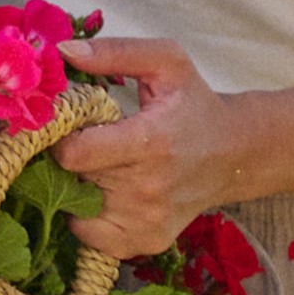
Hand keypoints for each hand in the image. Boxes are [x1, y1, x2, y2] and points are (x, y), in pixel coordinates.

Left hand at [57, 40, 257, 275]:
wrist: (233, 153)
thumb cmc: (194, 105)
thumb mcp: (167, 63)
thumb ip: (115, 53)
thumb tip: (62, 53)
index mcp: (151, 142)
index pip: (75, 154)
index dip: (60, 139)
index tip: (69, 128)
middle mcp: (149, 188)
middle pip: (73, 179)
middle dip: (69, 160)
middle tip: (86, 143)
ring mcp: (147, 220)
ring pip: (77, 207)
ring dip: (78, 188)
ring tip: (102, 167)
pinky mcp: (145, 241)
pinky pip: (89, 236)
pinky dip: (87, 216)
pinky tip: (107, 194)